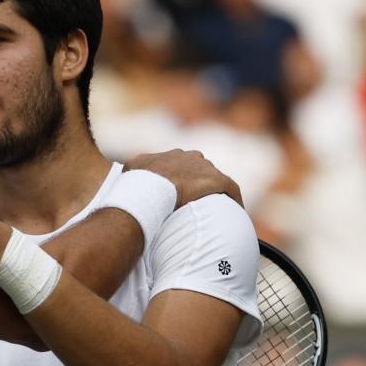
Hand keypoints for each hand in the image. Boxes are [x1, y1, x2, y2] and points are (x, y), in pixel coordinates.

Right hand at [125, 149, 242, 207]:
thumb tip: (129, 173)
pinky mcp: (216, 179)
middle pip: (200, 169)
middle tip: (196, 201)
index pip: (182, 164)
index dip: (183, 177)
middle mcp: (190, 157)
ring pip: (214, 178)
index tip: (181, 191)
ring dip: (214, 191)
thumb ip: (134, 168)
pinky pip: (230, 188)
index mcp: (172, 155)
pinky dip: (234, 198)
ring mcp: (204, 168)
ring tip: (214, 208)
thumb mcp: (131, 169)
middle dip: (198, 182)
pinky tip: (236, 209)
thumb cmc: (138, 181)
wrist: (149, 188)